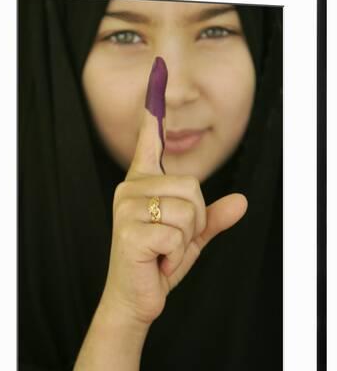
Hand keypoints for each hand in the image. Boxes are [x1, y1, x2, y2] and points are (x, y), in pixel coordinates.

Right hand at [102, 88, 247, 326]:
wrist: (137, 296)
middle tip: (172, 240)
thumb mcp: (191, 237)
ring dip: (186, 238)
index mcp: (142, 184)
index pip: (149, 142)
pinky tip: (157, 261)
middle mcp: (130, 189)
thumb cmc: (159, 261)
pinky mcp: (129, 230)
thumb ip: (212, 218)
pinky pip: (178, 233)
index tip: (156, 73)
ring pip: (189, 208)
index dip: (154, 111)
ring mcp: (127, 208)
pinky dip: (176, 255)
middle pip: (192, 185)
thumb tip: (242, 201)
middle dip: (196, 220)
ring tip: (164, 251)